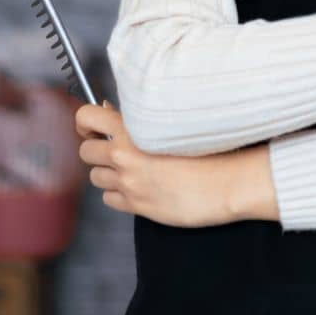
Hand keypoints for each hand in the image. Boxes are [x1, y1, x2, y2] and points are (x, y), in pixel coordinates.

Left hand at [75, 101, 263, 226]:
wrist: (229, 182)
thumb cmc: (211, 147)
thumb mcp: (175, 121)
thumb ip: (139, 116)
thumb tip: (111, 109)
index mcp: (133, 129)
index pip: (86, 117)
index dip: (86, 121)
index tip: (94, 126)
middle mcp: (124, 155)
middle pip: (86, 151)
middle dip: (98, 149)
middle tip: (118, 149)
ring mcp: (128, 183)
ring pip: (96, 177)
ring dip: (109, 172)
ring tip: (134, 169)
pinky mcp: (136, 206)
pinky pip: (110, 199)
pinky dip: (119, 193)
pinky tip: (140, 186)